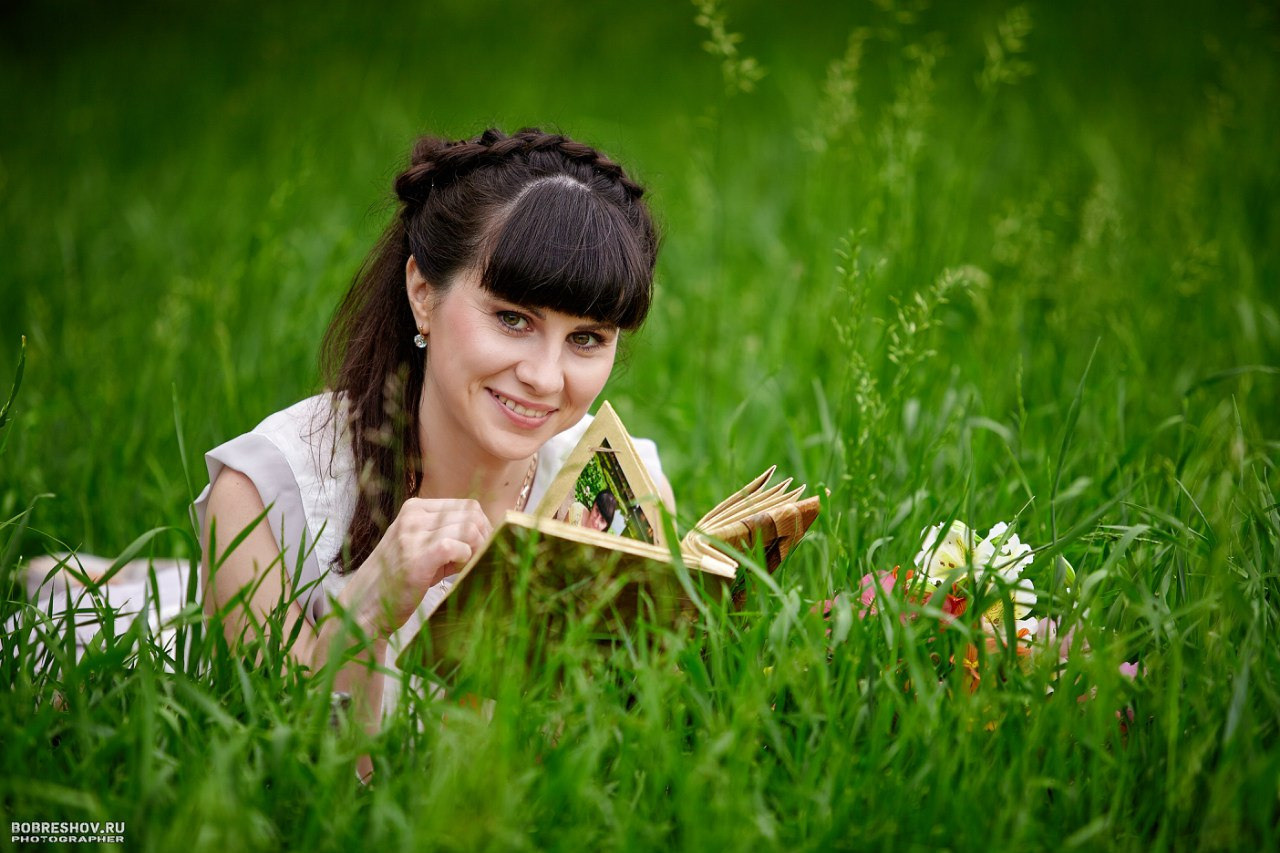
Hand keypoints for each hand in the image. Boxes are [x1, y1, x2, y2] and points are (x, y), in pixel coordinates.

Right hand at [350, 498, 492, 637]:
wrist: (365, 606)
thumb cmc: (397, 580)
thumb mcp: (420, 547)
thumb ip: (449, 536)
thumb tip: (487, 536)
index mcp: (415, 509)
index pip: (466, 506)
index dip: (482, 527)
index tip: (481, 548)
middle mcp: (413, 516)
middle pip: (472, 515)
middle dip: (484, 538)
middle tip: (478, 559)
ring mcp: (413, 534)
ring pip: (469, 529)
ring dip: (476, 549)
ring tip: (465, 566)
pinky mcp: (416, 556)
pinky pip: (457, 547)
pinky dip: (465, 559)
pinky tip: (455, 571)